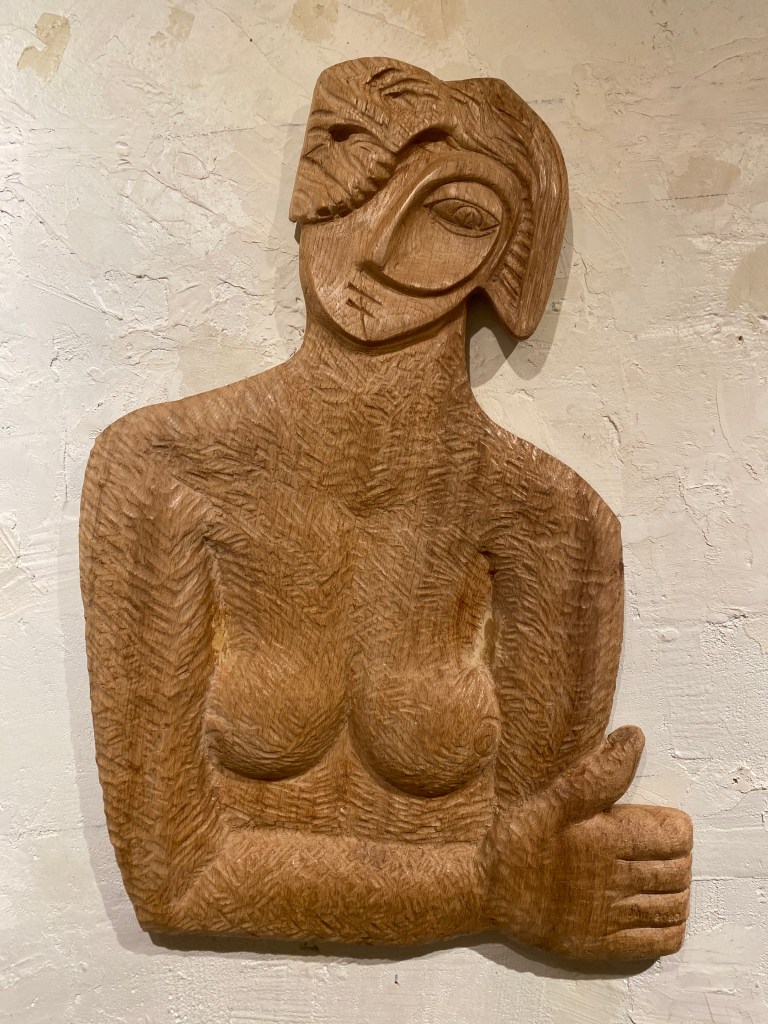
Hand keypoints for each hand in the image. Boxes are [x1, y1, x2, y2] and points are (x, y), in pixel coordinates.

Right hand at [482, 726, 692, 958]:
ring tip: (658, 877)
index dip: (675, 827)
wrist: (487, 891)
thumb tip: (635, 737)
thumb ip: (600, 772)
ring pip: (674, 905)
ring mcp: (612, 917)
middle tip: (656, 849)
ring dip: (676, 890)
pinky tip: (654, 909)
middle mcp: (616, 880)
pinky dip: (670, 925)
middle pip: (679, 871)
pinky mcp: (605, 946)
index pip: (676, 836)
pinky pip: (660, 941)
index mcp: (607, 839)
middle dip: (678, 857)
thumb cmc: (520, 839)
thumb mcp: (554, 797)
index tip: (657, 823)